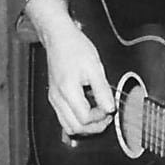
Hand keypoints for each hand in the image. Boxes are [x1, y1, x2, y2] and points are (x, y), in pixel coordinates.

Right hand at [26, 0, 116, 136]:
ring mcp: (54, 98)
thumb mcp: (95, 67)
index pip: (85, 118)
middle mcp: (57, 98)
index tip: (109, 110)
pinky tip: (87, 110)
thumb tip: (110, 108)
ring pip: (67, 126)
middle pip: (74, 127)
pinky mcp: (54, 97)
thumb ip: (102, 90)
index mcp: (68, 90)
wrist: (59, 37)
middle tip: (106, 118)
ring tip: (98, 117)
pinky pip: (64, 117)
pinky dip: (77, 119)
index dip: (100, 118)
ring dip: (84, 126)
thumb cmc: (75, 47)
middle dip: (93, 127)